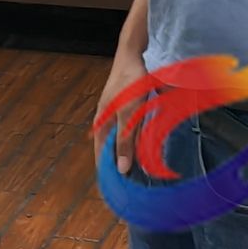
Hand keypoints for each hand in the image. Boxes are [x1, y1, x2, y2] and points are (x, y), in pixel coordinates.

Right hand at [93, 41, 147, 174]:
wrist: (132, 56)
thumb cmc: (129, 83)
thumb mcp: (129, 114)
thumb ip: (125, 141)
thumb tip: (121, 169)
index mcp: (101, 124)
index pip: (100, 157)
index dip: (107, 174)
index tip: (117, 193)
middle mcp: (106, 122)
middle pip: (111, 151)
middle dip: (121, 167)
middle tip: (134, 187)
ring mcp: (115, 115)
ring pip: (122, 142)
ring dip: (130, 156)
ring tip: (142, 174)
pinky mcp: (126, 110)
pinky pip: (130, 132)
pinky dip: (136, 143)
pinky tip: (146, 149)